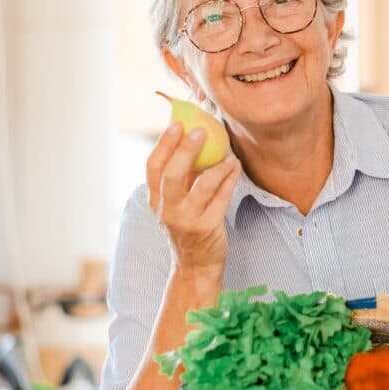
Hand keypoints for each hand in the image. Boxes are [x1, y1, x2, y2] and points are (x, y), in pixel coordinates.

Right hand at [146, 121, 241, 274]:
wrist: (196, 265)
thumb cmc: (188, 226)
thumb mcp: (176, 203)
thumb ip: (182, 176)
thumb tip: (192, 138)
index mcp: (155, 200)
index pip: (153, 167)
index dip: (163, 144)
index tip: (176, 124)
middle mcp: (167, 210)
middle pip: (172, 175)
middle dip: (186, 150)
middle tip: (200, 131)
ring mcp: (187, 220)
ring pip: (202, 186)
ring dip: (217, 166)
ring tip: (228, 153)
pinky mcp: (207, 228)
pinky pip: (221, 197)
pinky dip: (229, 179)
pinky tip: (234, 167)